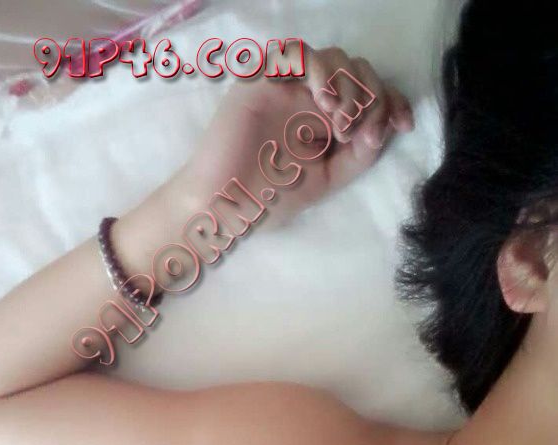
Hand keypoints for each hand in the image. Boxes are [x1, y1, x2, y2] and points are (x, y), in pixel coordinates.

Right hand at [164, 43, 413, 228]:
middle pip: (359, 71)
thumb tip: (385, 126)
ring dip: (350, 86)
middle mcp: (310, 100)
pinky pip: (298, 52)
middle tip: (356, 134)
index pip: (370, 95)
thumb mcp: (329, 181)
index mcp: (327, 123)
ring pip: (336, 57)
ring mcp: (288, 88)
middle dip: (371, 98)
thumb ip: (360, 156)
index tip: (403, 125)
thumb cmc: (271, 199)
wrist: (227, 205)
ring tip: (340, 122)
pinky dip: (320, 68)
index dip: (393, 102)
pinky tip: (324, 99)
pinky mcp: (264, 80)